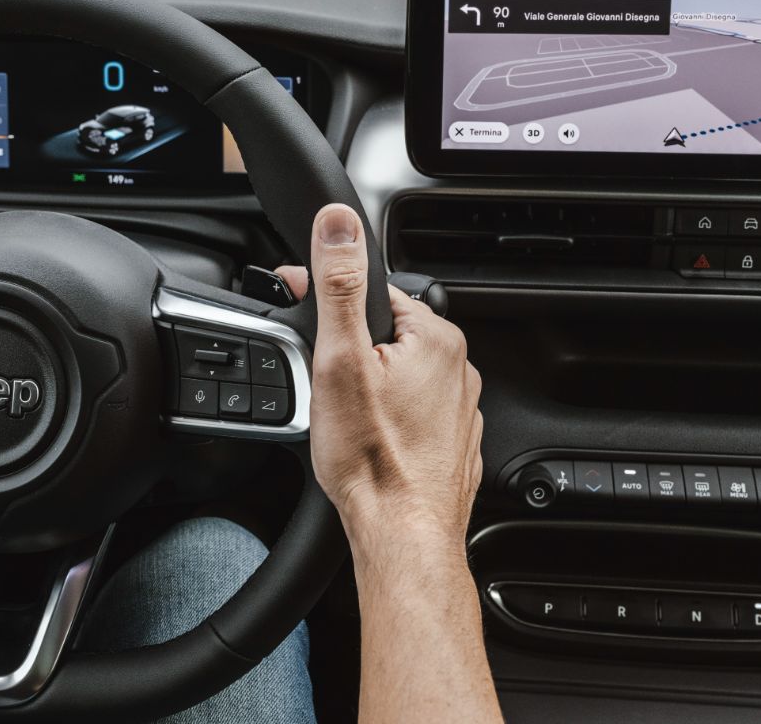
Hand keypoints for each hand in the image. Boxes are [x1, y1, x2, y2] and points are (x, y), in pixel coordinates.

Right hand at [277, 204, 482, 546]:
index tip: (302, 319)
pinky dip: (385, 421)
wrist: (401, 536)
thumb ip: (339, 284)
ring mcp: (458, 410)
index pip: (372, 295)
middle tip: (324, 388)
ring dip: (366, 389)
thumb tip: (338, 223)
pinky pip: (410, 415)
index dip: (328, 303)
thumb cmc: (374, 461)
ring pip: (397, 378)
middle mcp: (458, 369)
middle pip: (383, 337)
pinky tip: (366, 443)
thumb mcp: (341, 359)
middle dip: (347, 355)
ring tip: (344, 422)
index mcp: (436, 338)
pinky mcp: (450, 443)